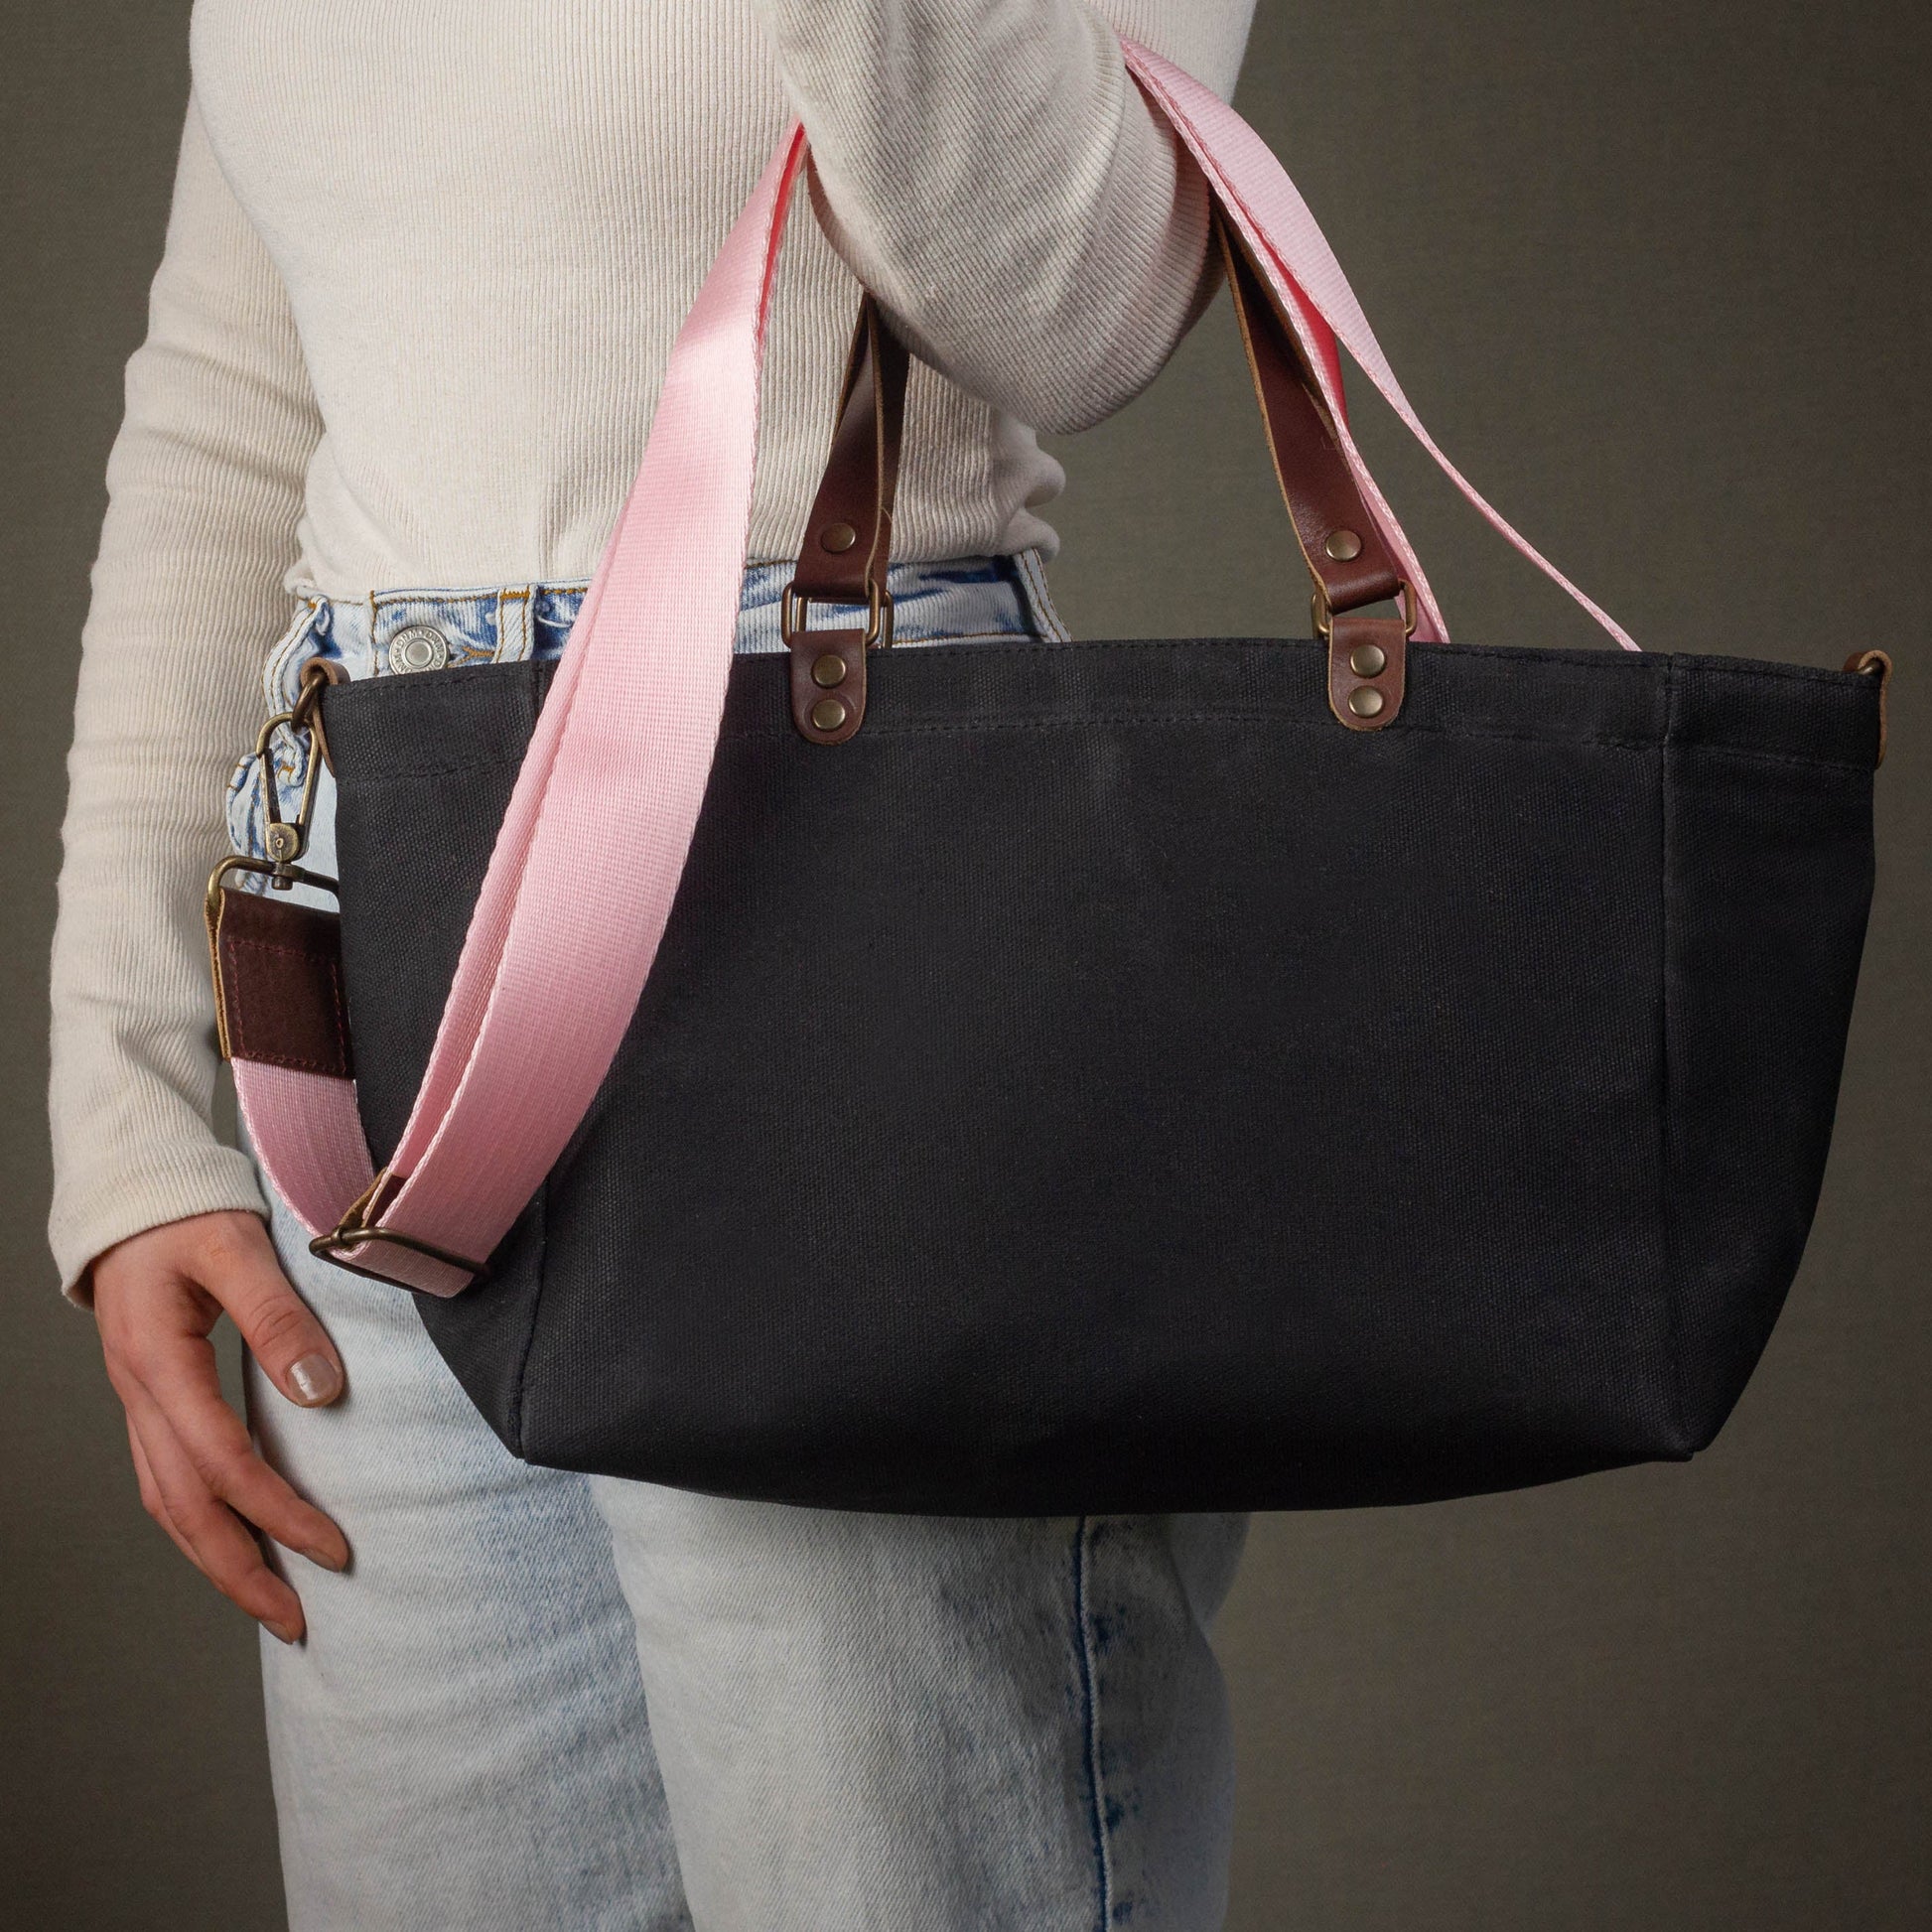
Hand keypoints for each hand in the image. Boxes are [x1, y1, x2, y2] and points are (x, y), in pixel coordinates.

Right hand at [92, 1209, 350, 1643]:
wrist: (132, 1190)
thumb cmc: (186, 1211)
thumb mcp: (238, 1249)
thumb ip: (279, 1317)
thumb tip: (321, 1391)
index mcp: (158, 1363)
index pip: (221, 1463)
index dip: (277, 1513)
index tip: (331, 1548)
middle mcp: (139, 1396)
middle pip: (183, 1508)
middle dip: (239, 1571)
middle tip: (295, 1622)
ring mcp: (138, 1401)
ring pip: (167, 1503)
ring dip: (215, 1559)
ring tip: (269, 1603)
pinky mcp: (150, 1397)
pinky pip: (166, 1479)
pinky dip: (199, 1522)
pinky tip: (233, 1540)